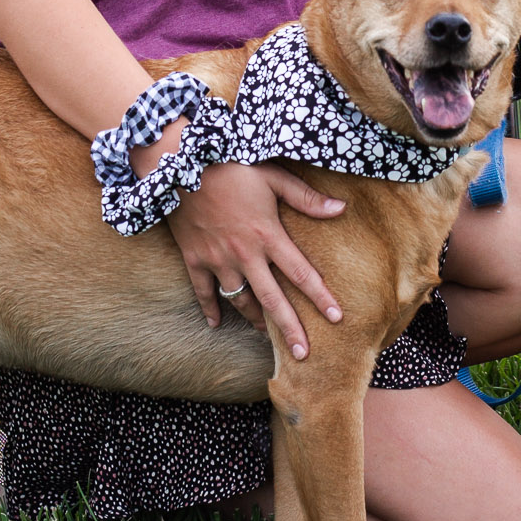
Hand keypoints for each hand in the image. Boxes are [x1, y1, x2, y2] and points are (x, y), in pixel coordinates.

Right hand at [166, 162, 344, 358]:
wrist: (180, 165)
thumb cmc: (231, 167)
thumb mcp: (273, 175)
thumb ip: (306, 197)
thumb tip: (341, 209)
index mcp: (268, 235)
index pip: (301, 273)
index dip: (321, 297)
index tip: (338, 318)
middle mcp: (245, 255)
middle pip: (272, 300)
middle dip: (289, 330)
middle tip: (304, 355)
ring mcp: (217, 260)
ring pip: (240, 301)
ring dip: (254, 322)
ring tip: (266, 339)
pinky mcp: (194, 259)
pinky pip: (202, 293)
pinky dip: (209, 309)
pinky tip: (214, 324)